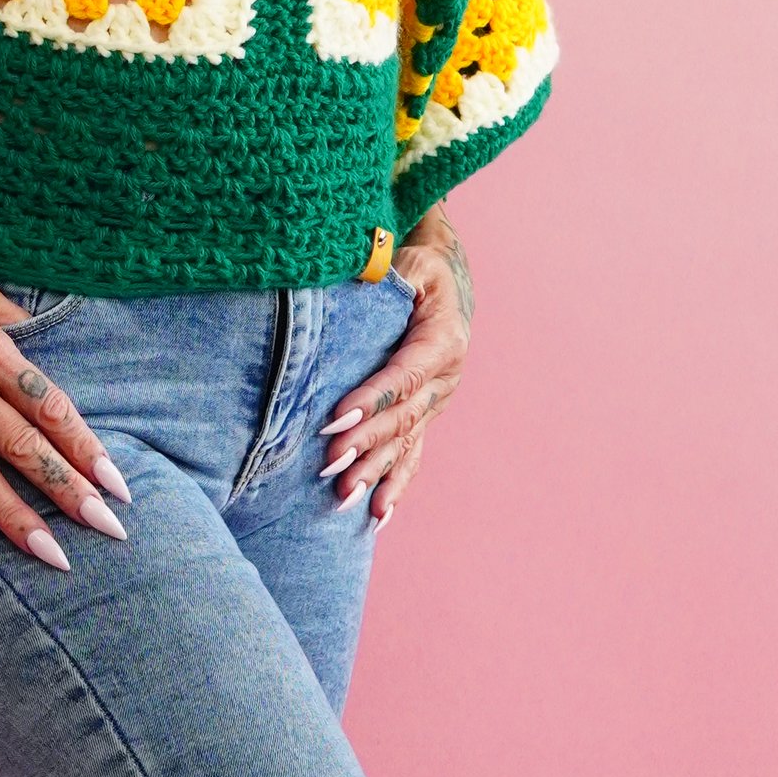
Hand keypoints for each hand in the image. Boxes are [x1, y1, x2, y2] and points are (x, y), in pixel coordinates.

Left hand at [320, 210, 473, 518]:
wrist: (448, 279)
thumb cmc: (419, 265)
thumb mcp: (409, 261)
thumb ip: (387, 277)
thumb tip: (357, 282)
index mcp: (442, 339)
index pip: (402, 376)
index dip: (370, 400)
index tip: (335, 420)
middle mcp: (445, 378)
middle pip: (401, 417)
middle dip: (365, 444)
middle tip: (329, 465)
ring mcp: (437, 402)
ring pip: (405, 443)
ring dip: (374, 472)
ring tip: (344, 498)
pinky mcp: (426, 415)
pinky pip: (412, 455)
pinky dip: (395, 485)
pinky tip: (377, 515)